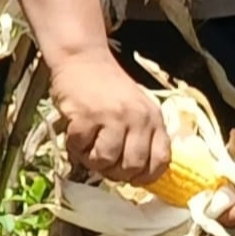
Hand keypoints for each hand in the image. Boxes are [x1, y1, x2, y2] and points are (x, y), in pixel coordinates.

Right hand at [50, 53, 171, 185]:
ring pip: (106, 160)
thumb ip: (142, 136)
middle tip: (103, 162)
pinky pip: (80, 146)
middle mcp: (138, 118)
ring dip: (92, 161)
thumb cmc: (108, 87)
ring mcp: (112, 116)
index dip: (144, 177)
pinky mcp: (86, 115)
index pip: (160, 161)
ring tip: (87, 150)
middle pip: (132, 166)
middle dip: (115, 172)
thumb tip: (135, 174)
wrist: (83, 58)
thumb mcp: (137, 109)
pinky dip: (74, 146)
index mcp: (154, 119)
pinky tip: (75, 135)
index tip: (130, 176)